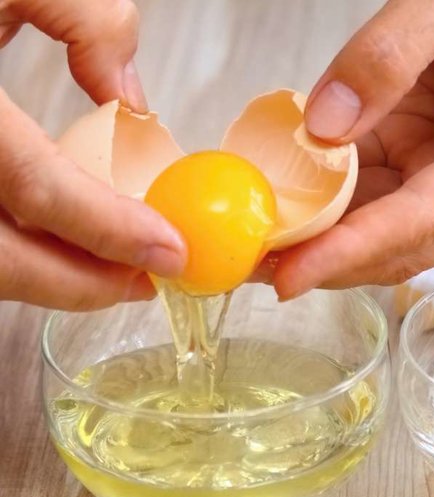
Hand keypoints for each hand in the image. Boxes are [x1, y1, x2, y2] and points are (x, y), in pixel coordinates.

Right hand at [0, 0, 184, 309]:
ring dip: (47, 276)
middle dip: (81, 284)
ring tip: (110, 269)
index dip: (110, 230)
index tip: (169, 250)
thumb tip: (132, 103)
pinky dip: (14, 251)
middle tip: (145, 281)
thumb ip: (86, 19)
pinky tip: (57, 242)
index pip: (38, 188)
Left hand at [271, 0, 433, 298]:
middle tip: (255, 265)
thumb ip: (384, 58)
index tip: (292, 275)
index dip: (354, 251)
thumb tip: (322, 127)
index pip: (424, 220)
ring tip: (258, 244)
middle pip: (404, 246)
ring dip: (323, 243)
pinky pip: (372, 200)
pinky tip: (285, 207)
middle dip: (330, 261)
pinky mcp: (425, 167)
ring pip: (383, 235)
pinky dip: (328, 208)